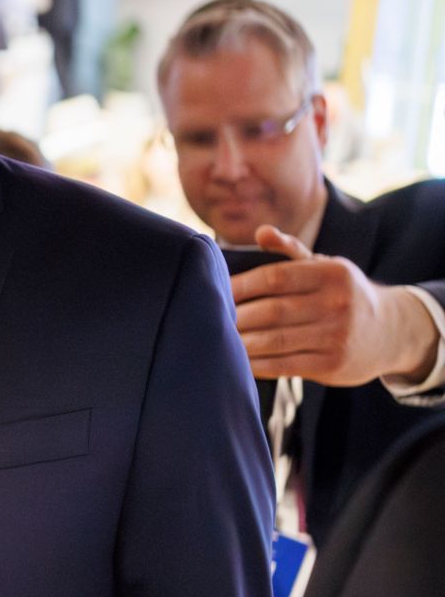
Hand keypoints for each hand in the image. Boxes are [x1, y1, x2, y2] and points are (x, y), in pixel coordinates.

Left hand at [231, 224, 438, 386]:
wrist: (390, 331)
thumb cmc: (341, 294)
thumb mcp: (325, 267)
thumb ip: (291, 251)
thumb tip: (262, 231)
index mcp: (332, 273)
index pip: (276, 277)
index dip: (241, 285)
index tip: (214, 290)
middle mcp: (337, 304)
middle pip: (272, 311)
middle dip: (236, 316)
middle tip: (206, 318)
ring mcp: (336, 336)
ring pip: (276, 341)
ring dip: (241, 342)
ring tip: (215, 339)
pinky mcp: (333, 365)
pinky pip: (284, 365)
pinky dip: (256, 364)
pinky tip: (237, 361)